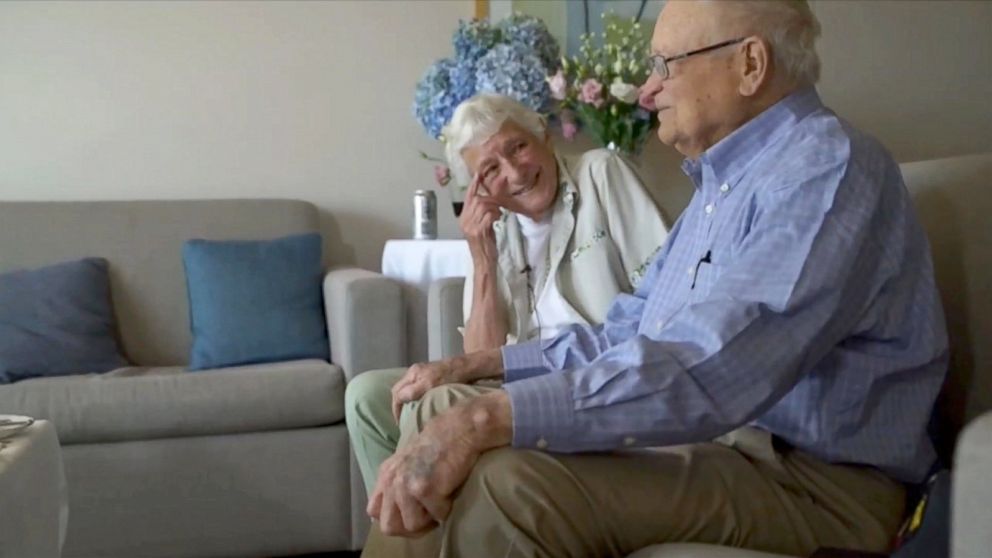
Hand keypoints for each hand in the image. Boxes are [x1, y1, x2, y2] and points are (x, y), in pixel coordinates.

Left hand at [368, 392, 512, 536]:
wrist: (458, 430)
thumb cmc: (438, 446)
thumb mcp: (406, 463)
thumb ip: (396, 484)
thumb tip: (397, 513)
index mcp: (385, 475)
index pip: (373, 511)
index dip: (394, 519)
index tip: (412, 514)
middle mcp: (391, 481)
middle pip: (388, 526)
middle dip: (410, 528)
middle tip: (427, 518)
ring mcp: (406, 485)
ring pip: (412, 526)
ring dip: (429, 520)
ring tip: (439, 502)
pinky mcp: (425, 489)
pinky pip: (437, 516)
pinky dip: (446, 509)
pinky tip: (450, 492)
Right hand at [391, 360, 458, 421]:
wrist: (468, 367)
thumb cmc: (451, 376)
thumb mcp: (430, 384)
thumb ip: (413, 391)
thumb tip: (399, 399)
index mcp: (413, 373)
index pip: (397, 393)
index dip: (396, 409)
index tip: (400, 422)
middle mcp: (415, 372)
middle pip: (400, 390)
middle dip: (398, 405)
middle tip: (403, 420)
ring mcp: (422, 373)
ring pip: (408, 389)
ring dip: (406, 402)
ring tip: (410, 414)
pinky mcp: (431, 376)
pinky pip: (416, 388)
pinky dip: (414, 397)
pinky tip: (421, 405)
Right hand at [459, 173, 500, 265]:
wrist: (484, 262)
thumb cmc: (485, 245)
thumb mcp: (482, 227)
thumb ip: (483, 214)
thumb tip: (493, 202)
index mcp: (463, 218)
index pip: (467, 198)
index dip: (473, 185)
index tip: (478, 174)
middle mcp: (464, 221)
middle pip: (478, 199)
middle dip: (491, 200)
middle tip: (499, 206)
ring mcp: (470, 226)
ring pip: (483, 205)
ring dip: (495, 207)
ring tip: (499, 214)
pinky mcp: (478, 231)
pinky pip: (488, 215)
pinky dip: (495, 214)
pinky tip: (498, 219)